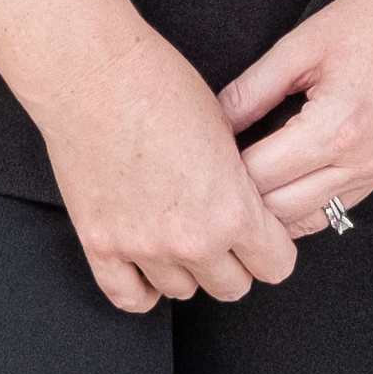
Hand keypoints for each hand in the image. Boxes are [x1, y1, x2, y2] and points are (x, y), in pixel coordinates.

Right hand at [30, 22, 303, 314]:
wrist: (96, 76)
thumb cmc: (159, 86)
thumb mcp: (227, 131)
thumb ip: (240, 182)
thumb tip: (245, 202)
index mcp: (233, 210)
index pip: (276, 265)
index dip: (273, 248)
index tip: (264, 237)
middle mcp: (192, 240)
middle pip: (232, 286)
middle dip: (234, 262)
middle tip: (224, 236)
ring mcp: (143, 248)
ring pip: (183, 292)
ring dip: (187, 270)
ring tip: (180, 236)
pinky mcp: (100, 245)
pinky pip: (127, 297)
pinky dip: (141, 289)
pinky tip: (147, 269)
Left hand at [223, 0, 372, 233]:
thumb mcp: (300, 46)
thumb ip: (250, 91)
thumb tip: (210, 124)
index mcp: (335, 129)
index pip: (258, 178)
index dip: (221, 169)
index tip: (200, 152)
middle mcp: (361, 162)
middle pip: (278, 212)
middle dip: (241, 195)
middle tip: (213, 169)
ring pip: (307, 221)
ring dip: (272, 207)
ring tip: (244, 177)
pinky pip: (335, 208)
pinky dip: (303, 202)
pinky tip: (282, 177)